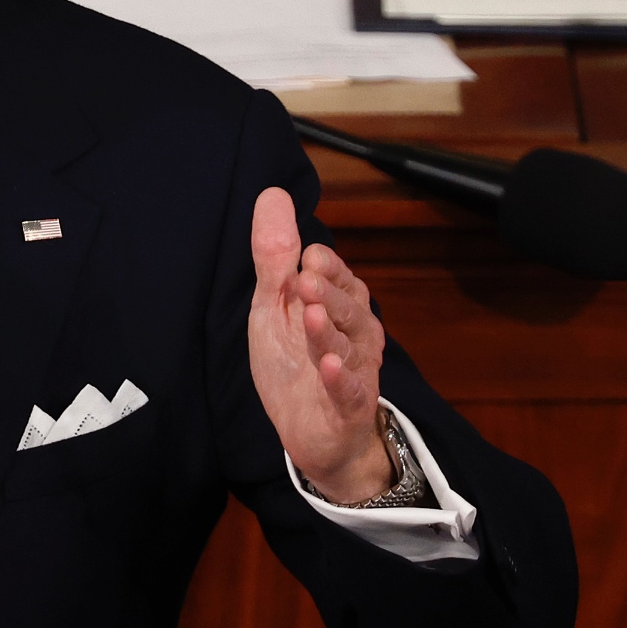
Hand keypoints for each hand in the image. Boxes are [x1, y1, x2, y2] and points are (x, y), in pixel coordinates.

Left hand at [246, 187, 393, 503]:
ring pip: (346, 346)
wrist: (312, 433)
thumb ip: (275, 256)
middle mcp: (354, 334)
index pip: (340, 278)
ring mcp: (354, 370)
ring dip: (329, 331)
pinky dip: (338, 378)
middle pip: (348, 308)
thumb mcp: (275, 306)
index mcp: (339, 305)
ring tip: (312, 314)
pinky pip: (347, 390)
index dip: (327, 268)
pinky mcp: (346, 407)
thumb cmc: (296, 362)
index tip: (309, 254)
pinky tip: (326, 366)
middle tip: (308, 278)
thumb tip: (272, 194)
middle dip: (330, 293)